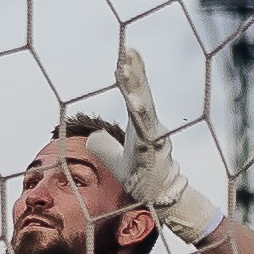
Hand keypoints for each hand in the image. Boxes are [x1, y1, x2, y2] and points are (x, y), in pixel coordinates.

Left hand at [87, 44, 221, 246]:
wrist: (161, 201)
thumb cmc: (142, 179)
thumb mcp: (117, 161)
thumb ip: (105, 147)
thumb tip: (92, 137)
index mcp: (142, 127)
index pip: (135, 96)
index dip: (131, 76)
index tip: (126, 53)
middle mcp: (151, 129)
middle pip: (141, 97)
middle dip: (135, 74)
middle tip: (128, 52)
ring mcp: (154, 141)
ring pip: (144, 112)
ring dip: (136, 91)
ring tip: (128, 72)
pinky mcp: (153, 155)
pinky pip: (147, 135)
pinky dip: (142, 121)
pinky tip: (136, 106)